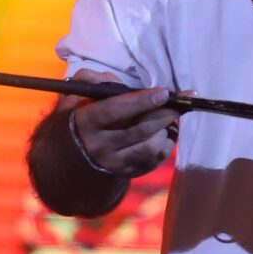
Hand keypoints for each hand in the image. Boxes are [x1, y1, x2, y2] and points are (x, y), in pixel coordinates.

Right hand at [61, 68, 179, 178]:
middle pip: (139, 129)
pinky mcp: (128, 173)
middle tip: (180, 102)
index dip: (140, 101)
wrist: (73, 157)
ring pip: (150, 147)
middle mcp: (100, 146)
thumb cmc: (80, 118)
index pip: (114, 111)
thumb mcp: (76, 97)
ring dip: (166, 129)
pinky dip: (167, 144)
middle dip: (164, 114)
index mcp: (87, 122)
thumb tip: (113, 80)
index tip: (163, 93)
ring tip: (171, 117)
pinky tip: (167, 132)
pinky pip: (154, 159)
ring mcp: (115, 163)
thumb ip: (91, 81)